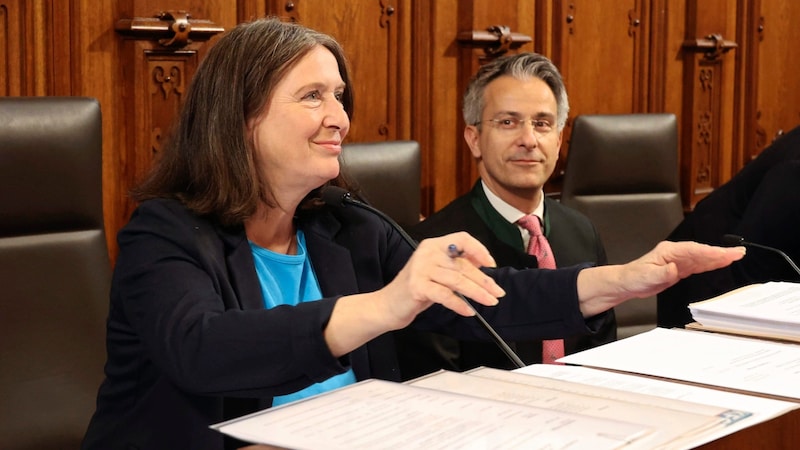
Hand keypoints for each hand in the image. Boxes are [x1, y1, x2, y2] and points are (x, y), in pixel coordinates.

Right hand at [381, 232, 505, 324]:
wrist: (388, 305)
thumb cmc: (416, 289)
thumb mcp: (437, 272)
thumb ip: (456, 265)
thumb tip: (484, 264)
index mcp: (433, 245)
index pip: (462, 238)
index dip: (479, 250)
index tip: (491, 264)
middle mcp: (427, 253)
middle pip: (462, 264)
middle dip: (484, 280)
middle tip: (498, 292)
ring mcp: (421, 269)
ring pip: (457, 280)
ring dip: (477, 293)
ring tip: (490, 301)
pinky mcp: (417, 286)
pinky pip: (445, 295)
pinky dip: (459, 304)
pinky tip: (469, 311)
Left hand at [577, 241, 745, 316]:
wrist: (626, 283)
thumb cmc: (633, 277)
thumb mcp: (645, 276)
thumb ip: (661, 272)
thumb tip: (675, 269)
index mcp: (668, 251)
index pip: (693, 251)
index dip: (710, 252)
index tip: (725, 254)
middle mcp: (674, 253)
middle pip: (701, 252)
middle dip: (720, 253)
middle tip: (739, 253)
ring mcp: (677, 260)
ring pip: (701, 258)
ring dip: (718, 257)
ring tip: (735, 256)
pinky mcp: (679, 269)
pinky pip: (697, 265)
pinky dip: (710, 264)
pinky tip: (720, 263)